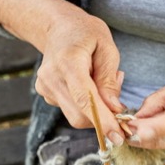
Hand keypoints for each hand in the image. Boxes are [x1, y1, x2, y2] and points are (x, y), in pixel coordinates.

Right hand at [0, 0, 125, 144]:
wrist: (58, 27)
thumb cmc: (86, 33)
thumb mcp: (107, 47)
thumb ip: (109, 80)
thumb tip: (114, 109)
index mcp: (68, 61)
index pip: (86, 99)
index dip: (103, 121)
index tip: (118, 137)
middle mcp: (52, 77)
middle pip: (80, 115)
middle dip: (103, 119)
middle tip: (119, 102)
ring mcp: (45, 87)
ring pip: (76, 116)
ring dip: (96, 111)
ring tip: (102, 84)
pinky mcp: (46, 94)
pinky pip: (71, 110)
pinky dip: (86, 106)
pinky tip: (89, 86)